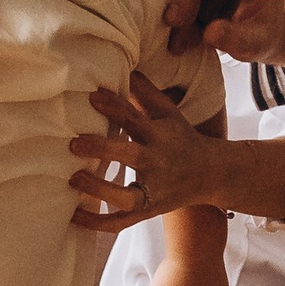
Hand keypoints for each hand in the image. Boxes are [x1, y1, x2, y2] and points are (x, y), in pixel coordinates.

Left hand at [71, 78, 222, 227]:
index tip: (92, 95)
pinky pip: (120, 222)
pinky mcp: (147, 211)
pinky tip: (73, 217)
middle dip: (103, 150)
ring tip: (72, 179)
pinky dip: (97, 223)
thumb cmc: (181, 138)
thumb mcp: (168, 112)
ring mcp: (153, 191)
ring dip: (99, 190)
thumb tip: (121, 62)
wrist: (212, 174)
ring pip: (126, 197)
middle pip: (132, 157)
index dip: (115, 106)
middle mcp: (158, 163)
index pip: (137, 119)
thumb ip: (144, 91)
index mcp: (161, 135)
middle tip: (73, 143)